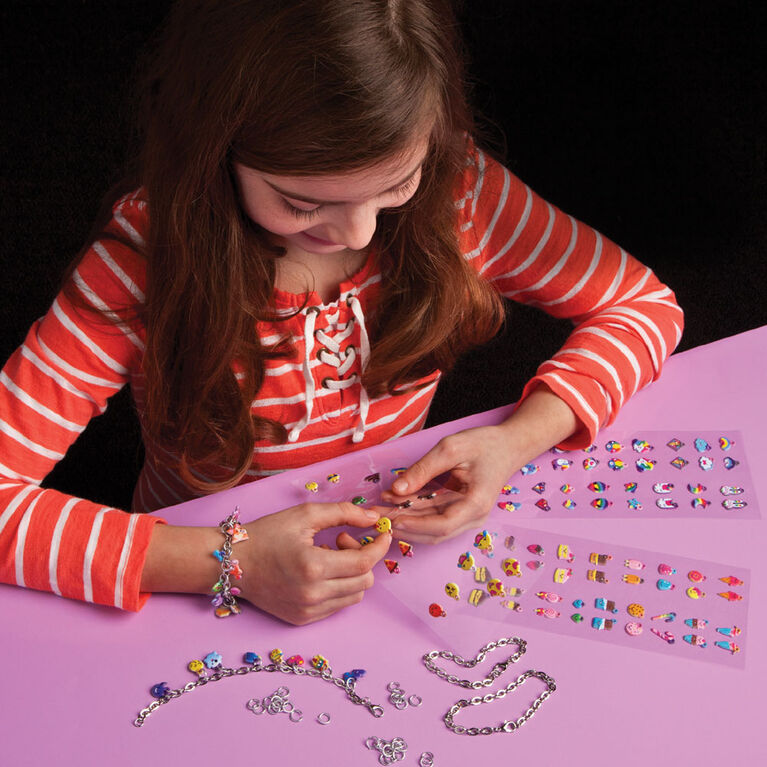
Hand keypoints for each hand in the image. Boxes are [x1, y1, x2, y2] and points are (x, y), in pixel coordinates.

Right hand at [239, 502, 390, 624]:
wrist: (232, 563)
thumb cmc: (267, 534)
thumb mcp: (305, 515)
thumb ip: (344, 513)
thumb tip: (374, 517)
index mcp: (313, 566)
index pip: (364, 562)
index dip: (380, 546)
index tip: (383, 533)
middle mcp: (312, 595)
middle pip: (365, 581)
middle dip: (363, 557)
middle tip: (342, 540)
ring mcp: (307, 611)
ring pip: (354, 596)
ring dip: (353, 574)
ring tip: (330, 556)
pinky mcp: (302, 620)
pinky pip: (337, 606)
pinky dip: (339, 587)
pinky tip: (321, 571)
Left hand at [380, 387, 579, 543]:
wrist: (508, 445)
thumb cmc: (484, 444)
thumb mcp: (451, 449)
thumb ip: (423, 469)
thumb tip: (397, 489)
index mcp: (476, 503)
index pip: (442, 525)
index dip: (415, 525)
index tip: (393, 518)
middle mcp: (473, 516)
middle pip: (434, 532)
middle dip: (404, 525)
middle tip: (376, 516)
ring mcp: (467, 515)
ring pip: (431, 527)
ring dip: (405, 519)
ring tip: (379, 507)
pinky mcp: (459, 510)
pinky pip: (434, 516)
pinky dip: (414, 510)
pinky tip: (394, 500)